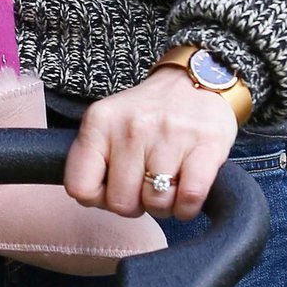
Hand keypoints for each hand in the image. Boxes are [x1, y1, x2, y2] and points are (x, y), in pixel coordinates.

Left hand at [64, 66, 237, 222]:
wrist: (198, 79)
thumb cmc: (149, 112)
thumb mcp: (109, 122)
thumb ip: (93, 158)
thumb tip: (91, 199)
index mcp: (100, 121)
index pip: (80, 188)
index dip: (99, 198)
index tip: (114, 186)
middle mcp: (132, 127)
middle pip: (121, 204)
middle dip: (135, 204)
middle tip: (146, 183)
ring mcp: (170, 136)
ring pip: (156, 205)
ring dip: (164, 205)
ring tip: (168, 180)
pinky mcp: (206, 146)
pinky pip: (188, 200)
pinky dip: (187, 207)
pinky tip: (186, 188)